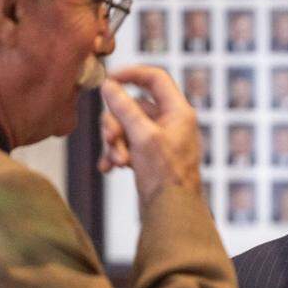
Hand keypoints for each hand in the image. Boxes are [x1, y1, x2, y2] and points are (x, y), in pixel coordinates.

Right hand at [98, 66, 200, 204]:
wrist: (171, 214)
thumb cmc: (165, 176)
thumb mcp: (142, 137)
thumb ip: (124, 108)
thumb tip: (109, 85)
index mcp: (178, 111)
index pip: (155, 78)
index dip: (131, 74)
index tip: (108, 80)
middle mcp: (170, 122)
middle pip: (133, 105)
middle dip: (116, 123)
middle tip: (111, 142)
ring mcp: (159, 139)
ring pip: (125, 126)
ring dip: (114, 142)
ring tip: (116, 162)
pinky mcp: (148, 156)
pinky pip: (126, 144)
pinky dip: (115, 154)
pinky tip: (109, 168)